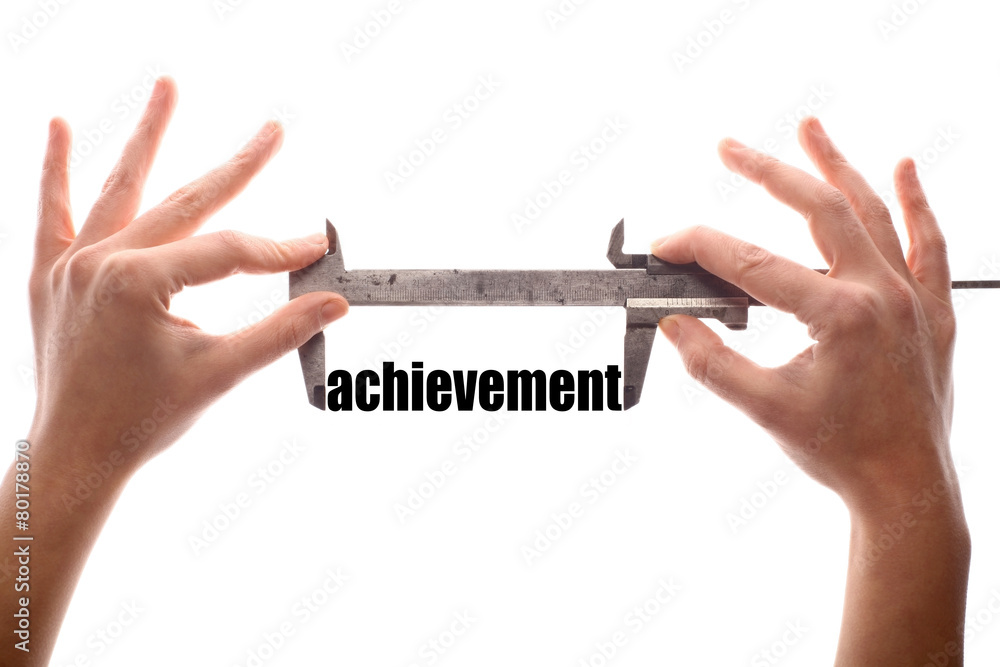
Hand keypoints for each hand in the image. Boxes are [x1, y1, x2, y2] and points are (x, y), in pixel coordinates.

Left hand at [28, 76, 347, 478]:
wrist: (74, 455)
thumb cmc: (143, 419)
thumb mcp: (219, 373)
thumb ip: (281, 331)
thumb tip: (333, 301)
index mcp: (139, 283)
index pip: (228, 252)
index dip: (279, 250)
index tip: (317, 247)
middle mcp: (101, 261)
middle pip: (184, 203)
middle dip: (236, 168)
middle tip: (273, 131)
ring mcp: (71, 264)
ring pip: (118, 188)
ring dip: (147, 136)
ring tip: (169, 86)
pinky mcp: (50, 275)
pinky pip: (48, 213)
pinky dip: (53, 170)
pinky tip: (59, 124)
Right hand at [653, 118, 956, 513]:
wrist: (905, 486)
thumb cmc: (839, 452)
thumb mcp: (765, 409)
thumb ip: (712, 362)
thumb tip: (673, 324)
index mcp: (838, 315)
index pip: (749, 263)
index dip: (698, 248)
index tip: (664, 247)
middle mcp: (879, 293)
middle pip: (817, 209)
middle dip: (767, 171)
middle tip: (728, 146)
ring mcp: (911, 297)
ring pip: (873, 212)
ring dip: (837, 165)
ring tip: (808, 127)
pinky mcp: (931, 310)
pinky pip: (929, 244)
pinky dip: (916, 204)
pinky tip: (904, 169)